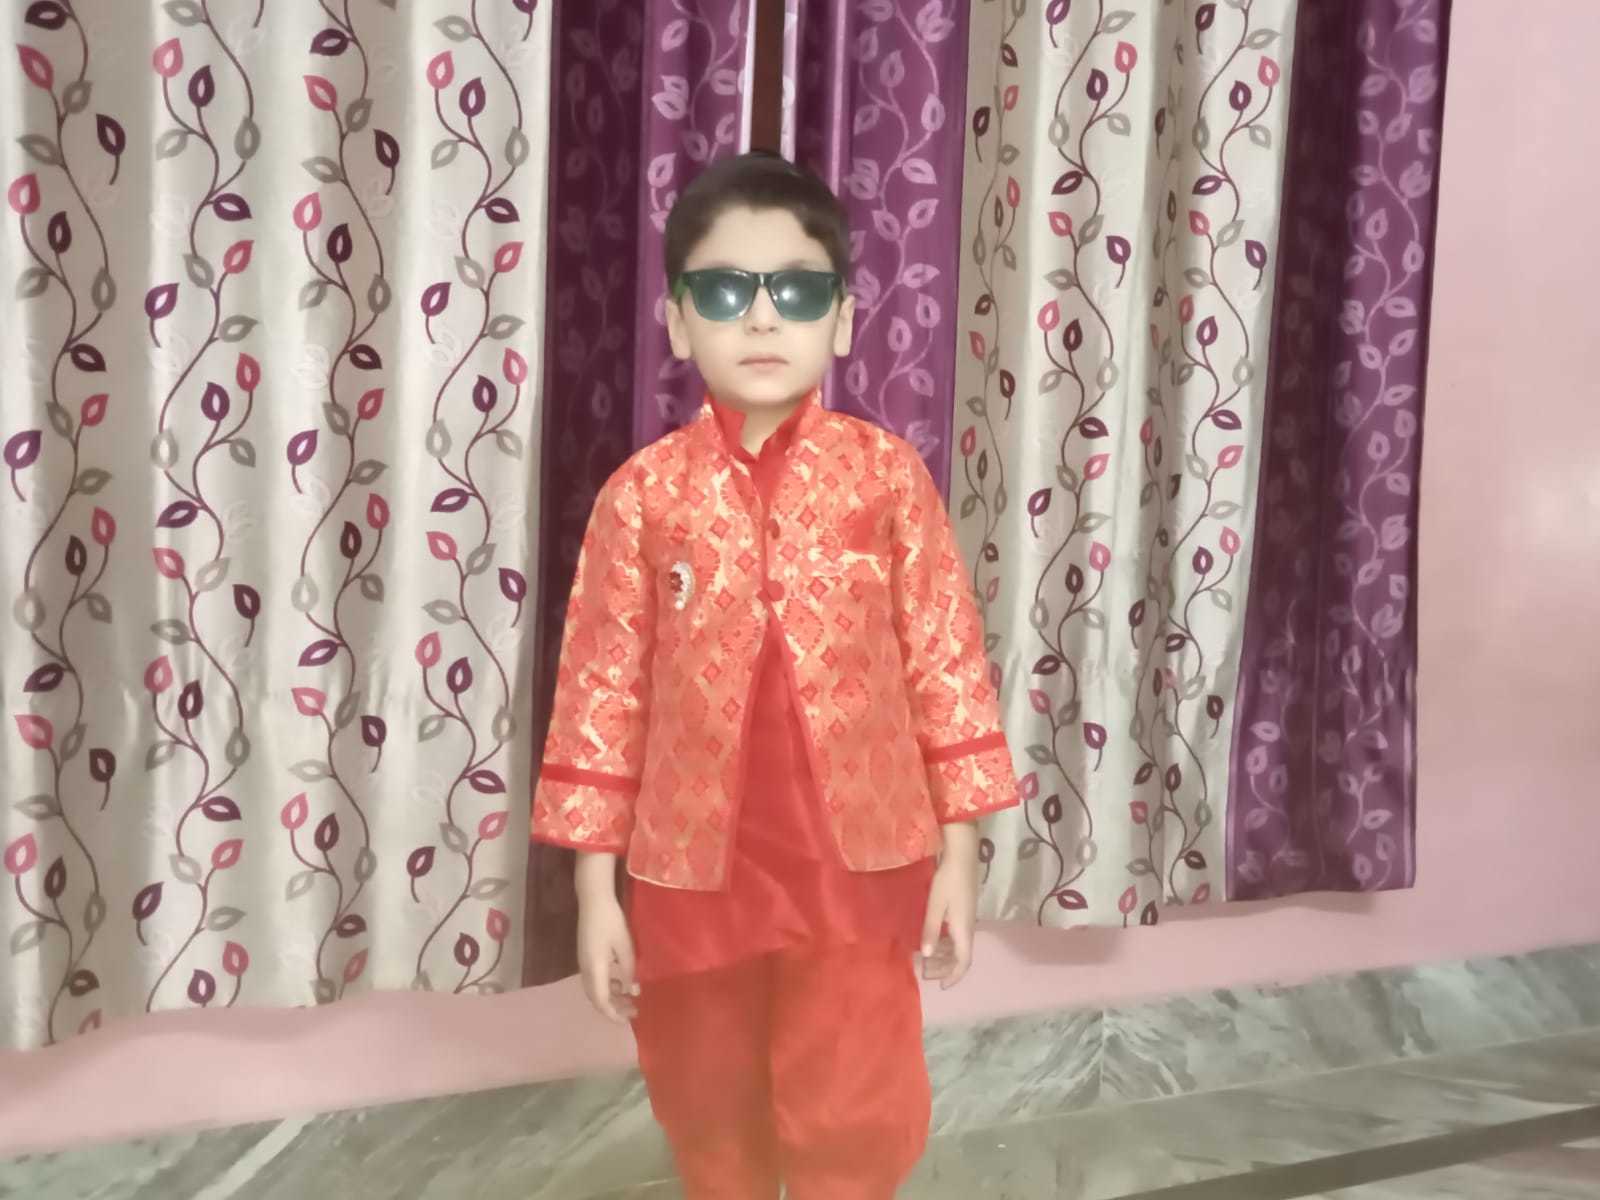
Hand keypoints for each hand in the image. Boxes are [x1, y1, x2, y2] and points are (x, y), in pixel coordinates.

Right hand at [575, 853, 637, 1024]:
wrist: (593, 900)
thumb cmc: (611, 921)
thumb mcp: (625, 946)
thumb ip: (628, 970)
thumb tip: (632, 992)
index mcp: (595, 969)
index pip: (602, 1001)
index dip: (614, 1014)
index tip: (629, 1019)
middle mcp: (586, 969)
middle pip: (596, 998)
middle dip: (613, 1008)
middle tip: (633, 1010)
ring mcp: (583, 962)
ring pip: (595, 989)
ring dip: (611, 997)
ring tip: (630, 997)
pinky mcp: (585, 956)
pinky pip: (595, 979)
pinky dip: (607, 986)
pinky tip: (620, 981)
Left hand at [920, 822, 979, 989]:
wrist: (962, 855)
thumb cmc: (947, 880)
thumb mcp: (935, 905)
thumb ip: (931, 930)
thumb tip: (927, 955)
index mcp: (963, 930)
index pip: (963, 961)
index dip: (953, 976)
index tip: (941, 986)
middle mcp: (968, 927)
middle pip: (961, 956)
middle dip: (945, 968)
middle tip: (925, 973)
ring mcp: (967, 918)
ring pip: (958, 946)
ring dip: (944, 956)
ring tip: (926, 959)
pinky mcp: (963, 910)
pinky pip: (956, 935)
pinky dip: (945, 943)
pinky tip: (933, 939)